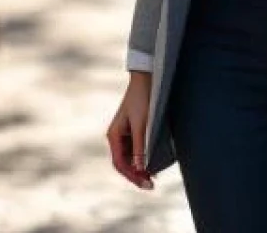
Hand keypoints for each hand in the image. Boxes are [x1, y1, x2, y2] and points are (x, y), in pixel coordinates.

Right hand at [106, 71, 154, 189]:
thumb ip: (140, 147)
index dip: (132, 175)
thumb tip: (141, 167)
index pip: (120, 163)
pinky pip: (136, 151)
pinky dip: (143, 159)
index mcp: (114, 135)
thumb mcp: (141, 125)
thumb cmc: (141, 100)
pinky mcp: (133, 132)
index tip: (145, 182)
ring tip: (153, 178)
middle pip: (124, 163)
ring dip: (140, 169)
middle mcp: (117, 137)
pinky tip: (153, 166)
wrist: (145, 80)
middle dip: (136, 175)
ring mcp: (124, 135)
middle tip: (151, 185)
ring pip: (130, 159)